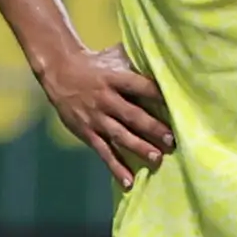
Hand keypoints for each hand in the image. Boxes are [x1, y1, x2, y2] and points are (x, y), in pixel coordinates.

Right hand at [39, 39, 172, 186]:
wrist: (60, 72)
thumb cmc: (96, 64)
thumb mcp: (114, 55)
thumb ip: (136, 60)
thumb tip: (165, 56)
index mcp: (114, 78)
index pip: (139, 86)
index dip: (157, 95)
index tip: (176, 106)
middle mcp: (105, 99)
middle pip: (132, 115)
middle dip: (152, 128)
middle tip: (171, 140)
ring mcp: (95, 117)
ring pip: (119, 136)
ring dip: (138, 148)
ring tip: (157, 159)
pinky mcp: (87, 132)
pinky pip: (104, 152)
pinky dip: (116, 167)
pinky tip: (128, 181)